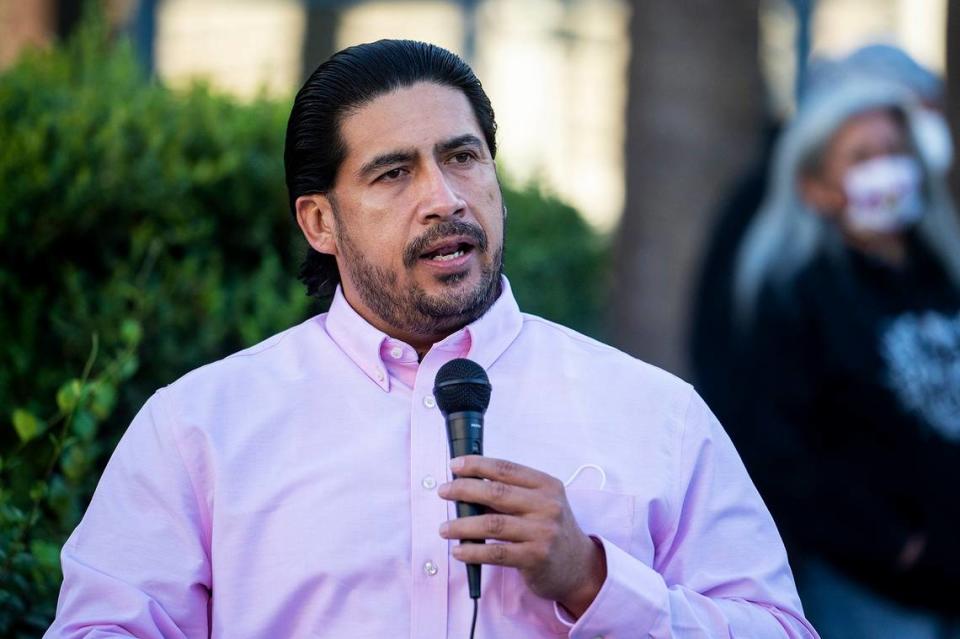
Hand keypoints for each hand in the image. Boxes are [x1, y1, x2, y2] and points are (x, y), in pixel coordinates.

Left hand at [437, 455, 606, 617]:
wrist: (579, 566)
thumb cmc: (550, 530)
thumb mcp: (540, 504)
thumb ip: (510, 495)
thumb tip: (466, 489)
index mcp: (546, 485)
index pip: (507, 469)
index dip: (478, 465)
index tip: (455, 465)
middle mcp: (547, 505)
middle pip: (497, 493)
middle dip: (464, 490)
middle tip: (443, 491)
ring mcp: (542, 532)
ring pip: (492, 524)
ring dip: (462, 525)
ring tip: (444, 528)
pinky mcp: (535, 558)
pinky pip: (496, 553)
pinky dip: (473, 551)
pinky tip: (459, 551)